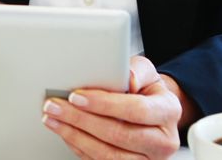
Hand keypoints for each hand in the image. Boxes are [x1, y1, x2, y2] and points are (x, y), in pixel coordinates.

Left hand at [40, 55, 183, 158]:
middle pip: (120, 135)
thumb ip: (137, 71)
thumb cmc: (145, 89)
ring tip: (53, 119)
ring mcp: (148, 159)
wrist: (152, 110)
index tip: (77, 96)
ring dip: (75, 136)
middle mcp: (163, 141)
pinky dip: (79, 148)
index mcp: (168, 111)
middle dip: (81, 120)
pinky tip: (65, 132)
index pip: (138, 110)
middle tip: (55, 107)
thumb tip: (126, 78)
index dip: (104, 104)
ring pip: (109, 155)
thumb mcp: (145, 71)